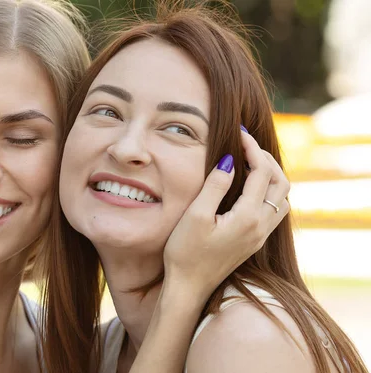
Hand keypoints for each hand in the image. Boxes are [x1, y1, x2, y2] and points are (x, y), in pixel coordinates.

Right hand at [163, 130, 289, 299]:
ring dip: (271, 176)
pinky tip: (250, 188)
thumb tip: (230, 160)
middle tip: (245, 145)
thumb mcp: (195, 216)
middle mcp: (261, 226)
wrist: (189, 287)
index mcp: (248, 217)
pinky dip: (269, 191)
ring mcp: (260, 236)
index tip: (239, 134)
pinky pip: (275, 210)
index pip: (262, 172)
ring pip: (282, 198)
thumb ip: (215, 186)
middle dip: (266, 159)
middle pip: (281, 183)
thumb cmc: (185, 252)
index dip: (252, 149)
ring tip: (250, 163)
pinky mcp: (254, 242)